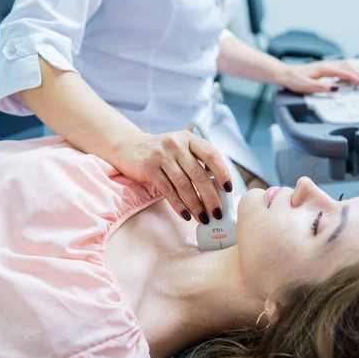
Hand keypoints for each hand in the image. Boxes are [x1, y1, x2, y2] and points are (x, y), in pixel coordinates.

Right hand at [115, 130, 232, 223]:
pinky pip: (167, 190)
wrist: (129, 147)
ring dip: (196, 204)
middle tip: (217, 212)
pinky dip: (178, 205)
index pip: (211, 154)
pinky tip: (186, 215)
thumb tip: (218, 189)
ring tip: (203, 218)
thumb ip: (197, 162)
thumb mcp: (181, 149)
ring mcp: (161, 155)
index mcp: (189, 139)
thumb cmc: (162, 153)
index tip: (229, 190)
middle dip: (210, 196)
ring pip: (183, 184)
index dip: (223, 172)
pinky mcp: (149, 168)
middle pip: (198, 173)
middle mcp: (176, 144)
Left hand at [277, 60, 358, 93]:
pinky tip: (352, 75)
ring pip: (346, 66)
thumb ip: (322, 88)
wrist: (285, 74)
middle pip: (349, 68)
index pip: (346, 73)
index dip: (358, 79)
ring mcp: (326, 66)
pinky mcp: (324, 68)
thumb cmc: (294, 80)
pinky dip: (350, 71)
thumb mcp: (307, 86)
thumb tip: (336, 89)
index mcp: (325, 69)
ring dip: (357, 72)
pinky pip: (342, 67)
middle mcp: (327, 65)